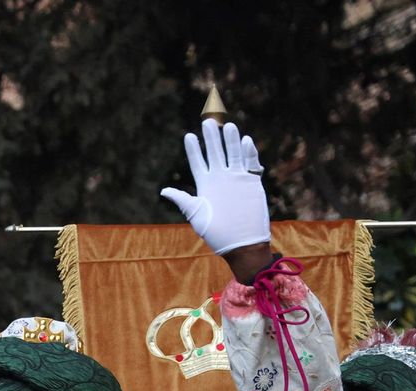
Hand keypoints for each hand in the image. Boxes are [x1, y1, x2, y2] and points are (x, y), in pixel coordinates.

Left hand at [160, 120, 269, 255]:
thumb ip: (183, 200)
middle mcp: (220, 179)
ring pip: (233, 155)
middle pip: (215, 153)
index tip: (188, 136)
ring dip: (231, 141)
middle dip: (212, 139)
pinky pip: (251, 164)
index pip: (198, 163)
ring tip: (227, 126)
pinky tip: (245, 141)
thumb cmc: (216, 233)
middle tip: (208, 122)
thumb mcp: (196, 215)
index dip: (193, 150)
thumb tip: (163, 191)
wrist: (241, 242)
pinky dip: (249, 153)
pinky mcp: (252, 182)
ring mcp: (237, 179)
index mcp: (205, 185)